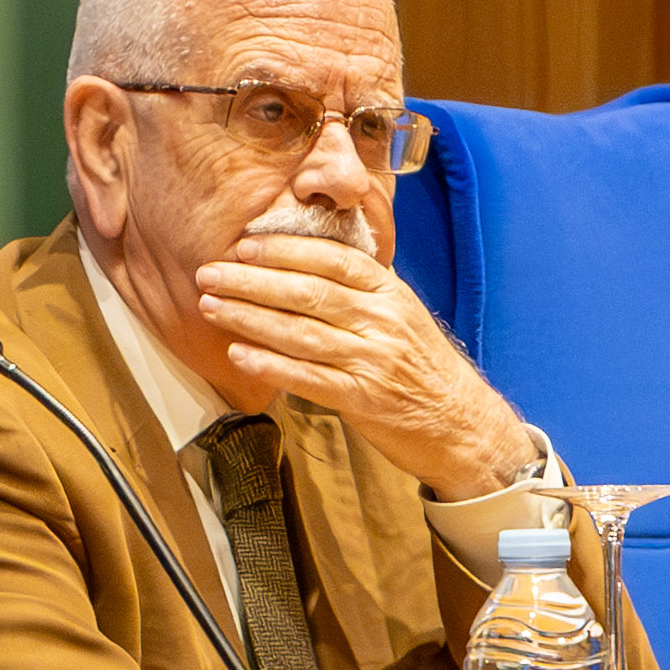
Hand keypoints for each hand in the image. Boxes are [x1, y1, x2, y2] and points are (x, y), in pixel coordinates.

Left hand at [186, 221, 531, 498]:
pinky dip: (270, 365)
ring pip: (300, 332)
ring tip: (210, 307)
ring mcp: (373, 360)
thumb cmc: (422, 367)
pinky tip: (238, 355)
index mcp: (389, 293)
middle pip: (307, 292)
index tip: (244, 246)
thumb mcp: (402, 315)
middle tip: (208, 273)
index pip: (331, 260)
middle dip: (251, 281)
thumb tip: (304, 263)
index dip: (285, 250)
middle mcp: (381, 321)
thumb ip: (360, 291)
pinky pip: (307, 378)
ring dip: (249, 318)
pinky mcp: (363, 399)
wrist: (461, 423)